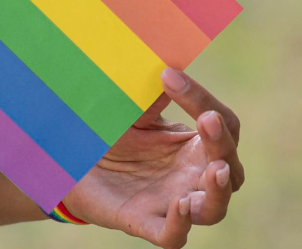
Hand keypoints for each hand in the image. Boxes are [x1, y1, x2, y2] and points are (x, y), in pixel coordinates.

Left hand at [61, 68, 244, 246]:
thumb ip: (152, 97)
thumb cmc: (112, 135)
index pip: (222, 125)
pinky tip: (180, 204)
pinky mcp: (144, 222)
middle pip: (229, 167)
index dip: (204, 100)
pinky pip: (173, 236)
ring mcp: (171, 202)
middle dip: (224, 144)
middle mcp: (192, 177)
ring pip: (214, 209)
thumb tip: (169, 69)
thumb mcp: (134, 111)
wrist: (72, 162)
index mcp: (195, 146)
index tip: (169, 76)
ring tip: (214, 169)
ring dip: (219, 190)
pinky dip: (180, 224)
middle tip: (208, 120)